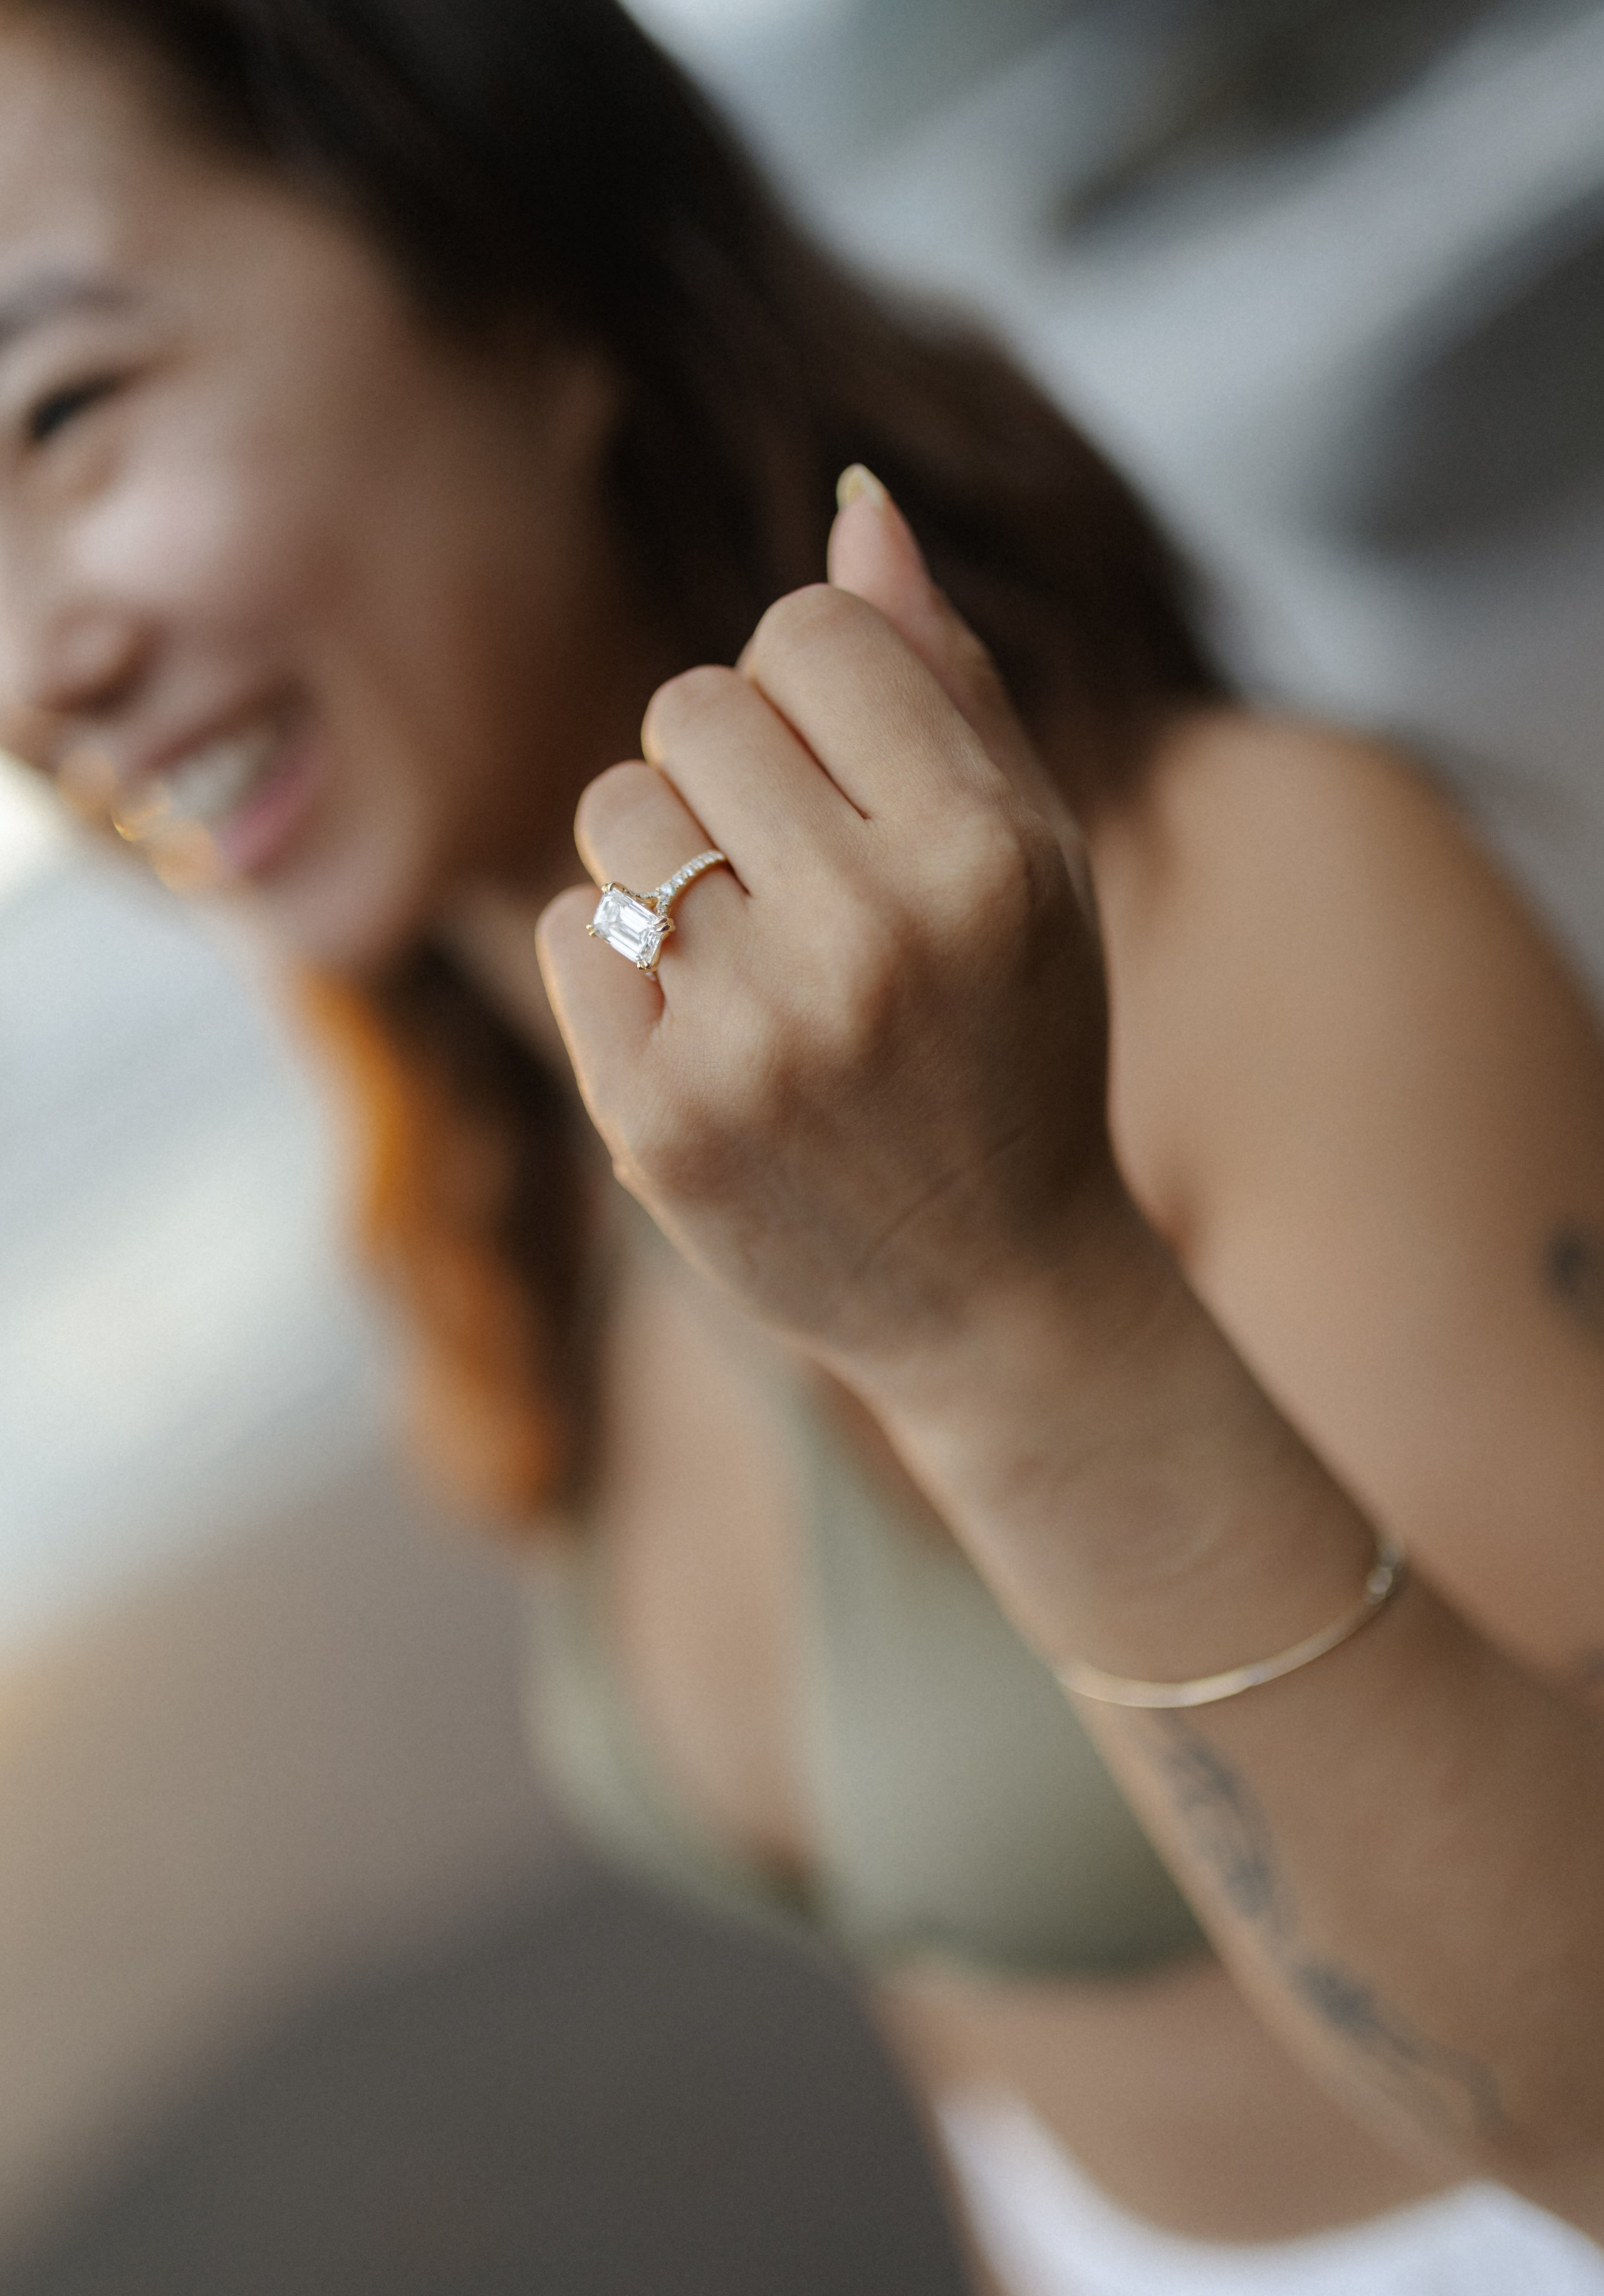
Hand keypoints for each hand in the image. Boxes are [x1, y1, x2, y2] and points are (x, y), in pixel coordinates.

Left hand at [537, 471, 1113, 1376]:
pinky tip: (702, 1031)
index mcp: (981, 854)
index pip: (805, 634)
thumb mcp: (1030, 858)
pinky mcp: (656, 1118)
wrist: (996, 1292)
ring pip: (614, 811)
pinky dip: (614, 964)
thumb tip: (854, 503)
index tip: (842, 779)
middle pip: (691, 706)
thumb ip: (944, 679)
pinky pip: (562, 930)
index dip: (806, 688)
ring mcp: (755, 1037)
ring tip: (744, 952)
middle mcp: (870, 939)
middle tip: (789, 876)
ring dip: (660, 859)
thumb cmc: (1012, 1046)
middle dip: (726, 768)